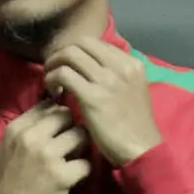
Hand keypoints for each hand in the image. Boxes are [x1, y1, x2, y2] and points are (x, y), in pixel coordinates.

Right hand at [0, 105, 90, 193]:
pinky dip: (83, 170)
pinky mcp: (62, 176)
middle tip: (70, 142)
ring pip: (81, 136)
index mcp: (18, 128)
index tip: (59, 126)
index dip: (58, 114)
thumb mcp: (9, 145)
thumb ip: (28, 126)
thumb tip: (52, 105)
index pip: (47, 105)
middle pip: (67, 115)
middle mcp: (33, 137)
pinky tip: (74, 175)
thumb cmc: (7, 179)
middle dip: (71, 127)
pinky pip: (86, 163)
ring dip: (81, 147)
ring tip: (74, 157)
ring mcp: (48, 156)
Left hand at [39, 40, 161, 164]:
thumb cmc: (135, 126)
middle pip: (80, 43)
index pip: (95, 43)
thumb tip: (91, 68)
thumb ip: (116, 75)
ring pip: (69, 55)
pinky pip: (63, 75)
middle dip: (62, 53)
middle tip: (54, 70)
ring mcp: (107, 80)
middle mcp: (121, 66)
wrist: (141, 149)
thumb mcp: (133, 90)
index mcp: (131, 63)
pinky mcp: (92, 96)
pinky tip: (53, 94)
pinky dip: (52, 80)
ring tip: (51, 82)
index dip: (77, 52)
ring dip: (54, 65)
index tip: (68, 67)